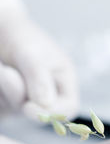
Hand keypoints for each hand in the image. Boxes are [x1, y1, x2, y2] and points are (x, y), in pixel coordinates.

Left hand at [0, 0, 78, 118]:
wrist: (0, 30)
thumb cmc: (19, 36)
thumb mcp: (31, 52)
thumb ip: (39, 78)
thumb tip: (46, 105)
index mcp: (63, 81)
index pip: (69, 107)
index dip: (52, 112)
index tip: (28, 107)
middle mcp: (48, 94)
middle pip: (40, 113)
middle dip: (19, 96)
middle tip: (4, 72)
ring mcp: (29, 100)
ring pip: (18, 110)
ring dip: (5, 91)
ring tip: (1, 66)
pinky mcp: (11, 103)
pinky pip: (4, 109)